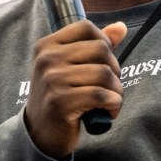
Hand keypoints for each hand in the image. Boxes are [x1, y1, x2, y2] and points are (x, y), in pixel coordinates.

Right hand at [26, 20, 127, 157]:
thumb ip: (94, 46)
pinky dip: (114, 104)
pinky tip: (109, 111)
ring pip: (104, 73)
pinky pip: (102, 95)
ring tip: (110, 100)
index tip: (104, 62)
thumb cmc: (60, 96)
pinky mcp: (61, 102)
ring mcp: (52, 80)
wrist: (40, 133)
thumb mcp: (70, 67)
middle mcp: (47, 59)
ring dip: (116, 90)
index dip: (104, 42)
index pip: (86, 28)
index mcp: (47, 45)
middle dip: (114, 69)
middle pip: (100, 49)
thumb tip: (120, 27)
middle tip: (110, 86)